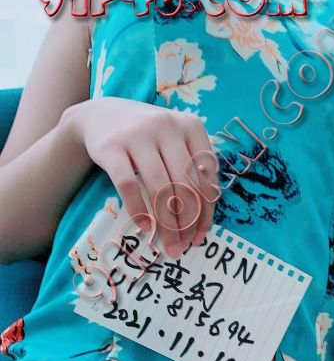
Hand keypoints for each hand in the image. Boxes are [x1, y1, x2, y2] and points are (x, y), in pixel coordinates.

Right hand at [67, 97, 217, 258]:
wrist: (99, 115)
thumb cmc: (147, 137)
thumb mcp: (175, 142)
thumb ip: (192, 169)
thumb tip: (202, 220)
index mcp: (191, 126)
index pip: (206, 176)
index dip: (206, 211)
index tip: (200, 235)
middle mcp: (166, 126)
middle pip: (184, 185)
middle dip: (187, 222)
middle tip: (184, 246)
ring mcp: (138, 134)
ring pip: (160, 188)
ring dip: (167, 223)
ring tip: (169, 245)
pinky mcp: (111, 147)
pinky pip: (129, 185)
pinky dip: (138, 210)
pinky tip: (144, 226)